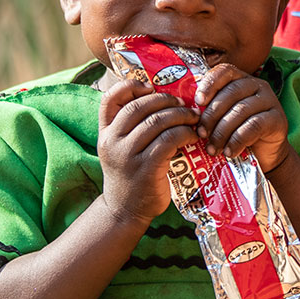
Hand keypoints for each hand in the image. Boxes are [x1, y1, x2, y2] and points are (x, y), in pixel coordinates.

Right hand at [98, 80, 199, 222]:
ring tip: (194, 118)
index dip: (130, 86)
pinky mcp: (146, 169)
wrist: (125, 211)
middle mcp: (112, 141)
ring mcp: (127, 155)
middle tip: (184, 103)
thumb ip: (131, 128)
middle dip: (166, 100)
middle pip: (139, 106)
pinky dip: (184, 134)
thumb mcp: (121, 149)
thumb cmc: (130, 175)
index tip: (150, 87)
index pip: (110, 99)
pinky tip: (193, 137)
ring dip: (181, 115)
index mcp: (105, 133)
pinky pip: (169, 140)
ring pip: (157, 121)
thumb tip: (165, 100)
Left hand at [193, 64, 290, 170]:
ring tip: (212, 149)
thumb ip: (209, 110)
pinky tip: (229, 152)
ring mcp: (270, 101)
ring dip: (222, 131)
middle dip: (212, 115)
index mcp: (242, 80)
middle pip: (231, 92)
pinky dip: (237, 140)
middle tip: (201, 134)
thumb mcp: (223, 118)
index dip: (210, 83)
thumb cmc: (238, 134)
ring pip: (241, 110)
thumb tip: (185, 112)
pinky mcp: (278, 119)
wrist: (265, 156)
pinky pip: (254, 126)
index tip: (198, 101)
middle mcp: (258, 86)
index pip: (225, 72)